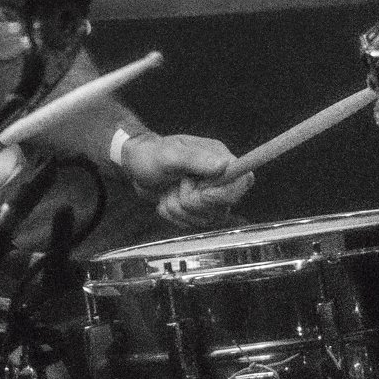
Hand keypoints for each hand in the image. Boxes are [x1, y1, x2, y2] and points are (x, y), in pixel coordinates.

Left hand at [117, 131, 253, 228]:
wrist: (135, 166)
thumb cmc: (152, 155)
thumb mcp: (170, 154)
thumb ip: (196, 159)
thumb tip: (224, 165)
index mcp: (219, 158)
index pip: (243, 181)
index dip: (225, 193)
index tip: (203, 192)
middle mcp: (218, 178)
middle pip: (222, 206)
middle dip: (193, 201)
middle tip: (178, 185)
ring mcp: (208, 196)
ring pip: (205, 219)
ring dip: (179, 208)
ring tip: (169, 190)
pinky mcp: (196, 210)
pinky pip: (190, 224)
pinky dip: (173, 214)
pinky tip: (166, 198)